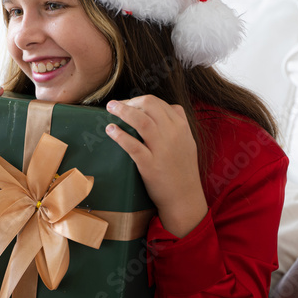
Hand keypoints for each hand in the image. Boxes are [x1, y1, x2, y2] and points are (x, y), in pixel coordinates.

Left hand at [105, 95, 207, 236]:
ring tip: (109, 109)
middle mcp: (172, 134)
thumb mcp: (188, 141)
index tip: (128, 104)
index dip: (139, 100)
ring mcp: (161, 149)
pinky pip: (132, 145)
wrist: (184, 197)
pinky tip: (110, 130)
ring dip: (122, 111)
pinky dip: (119, 135)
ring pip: (140, 120)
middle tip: (114, 105)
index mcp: (181, 127)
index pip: (158, 103)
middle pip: (148, 105)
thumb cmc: (183, 169)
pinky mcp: (150, 164)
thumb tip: (168, 107)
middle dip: (128, 102)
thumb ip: (179, 123)